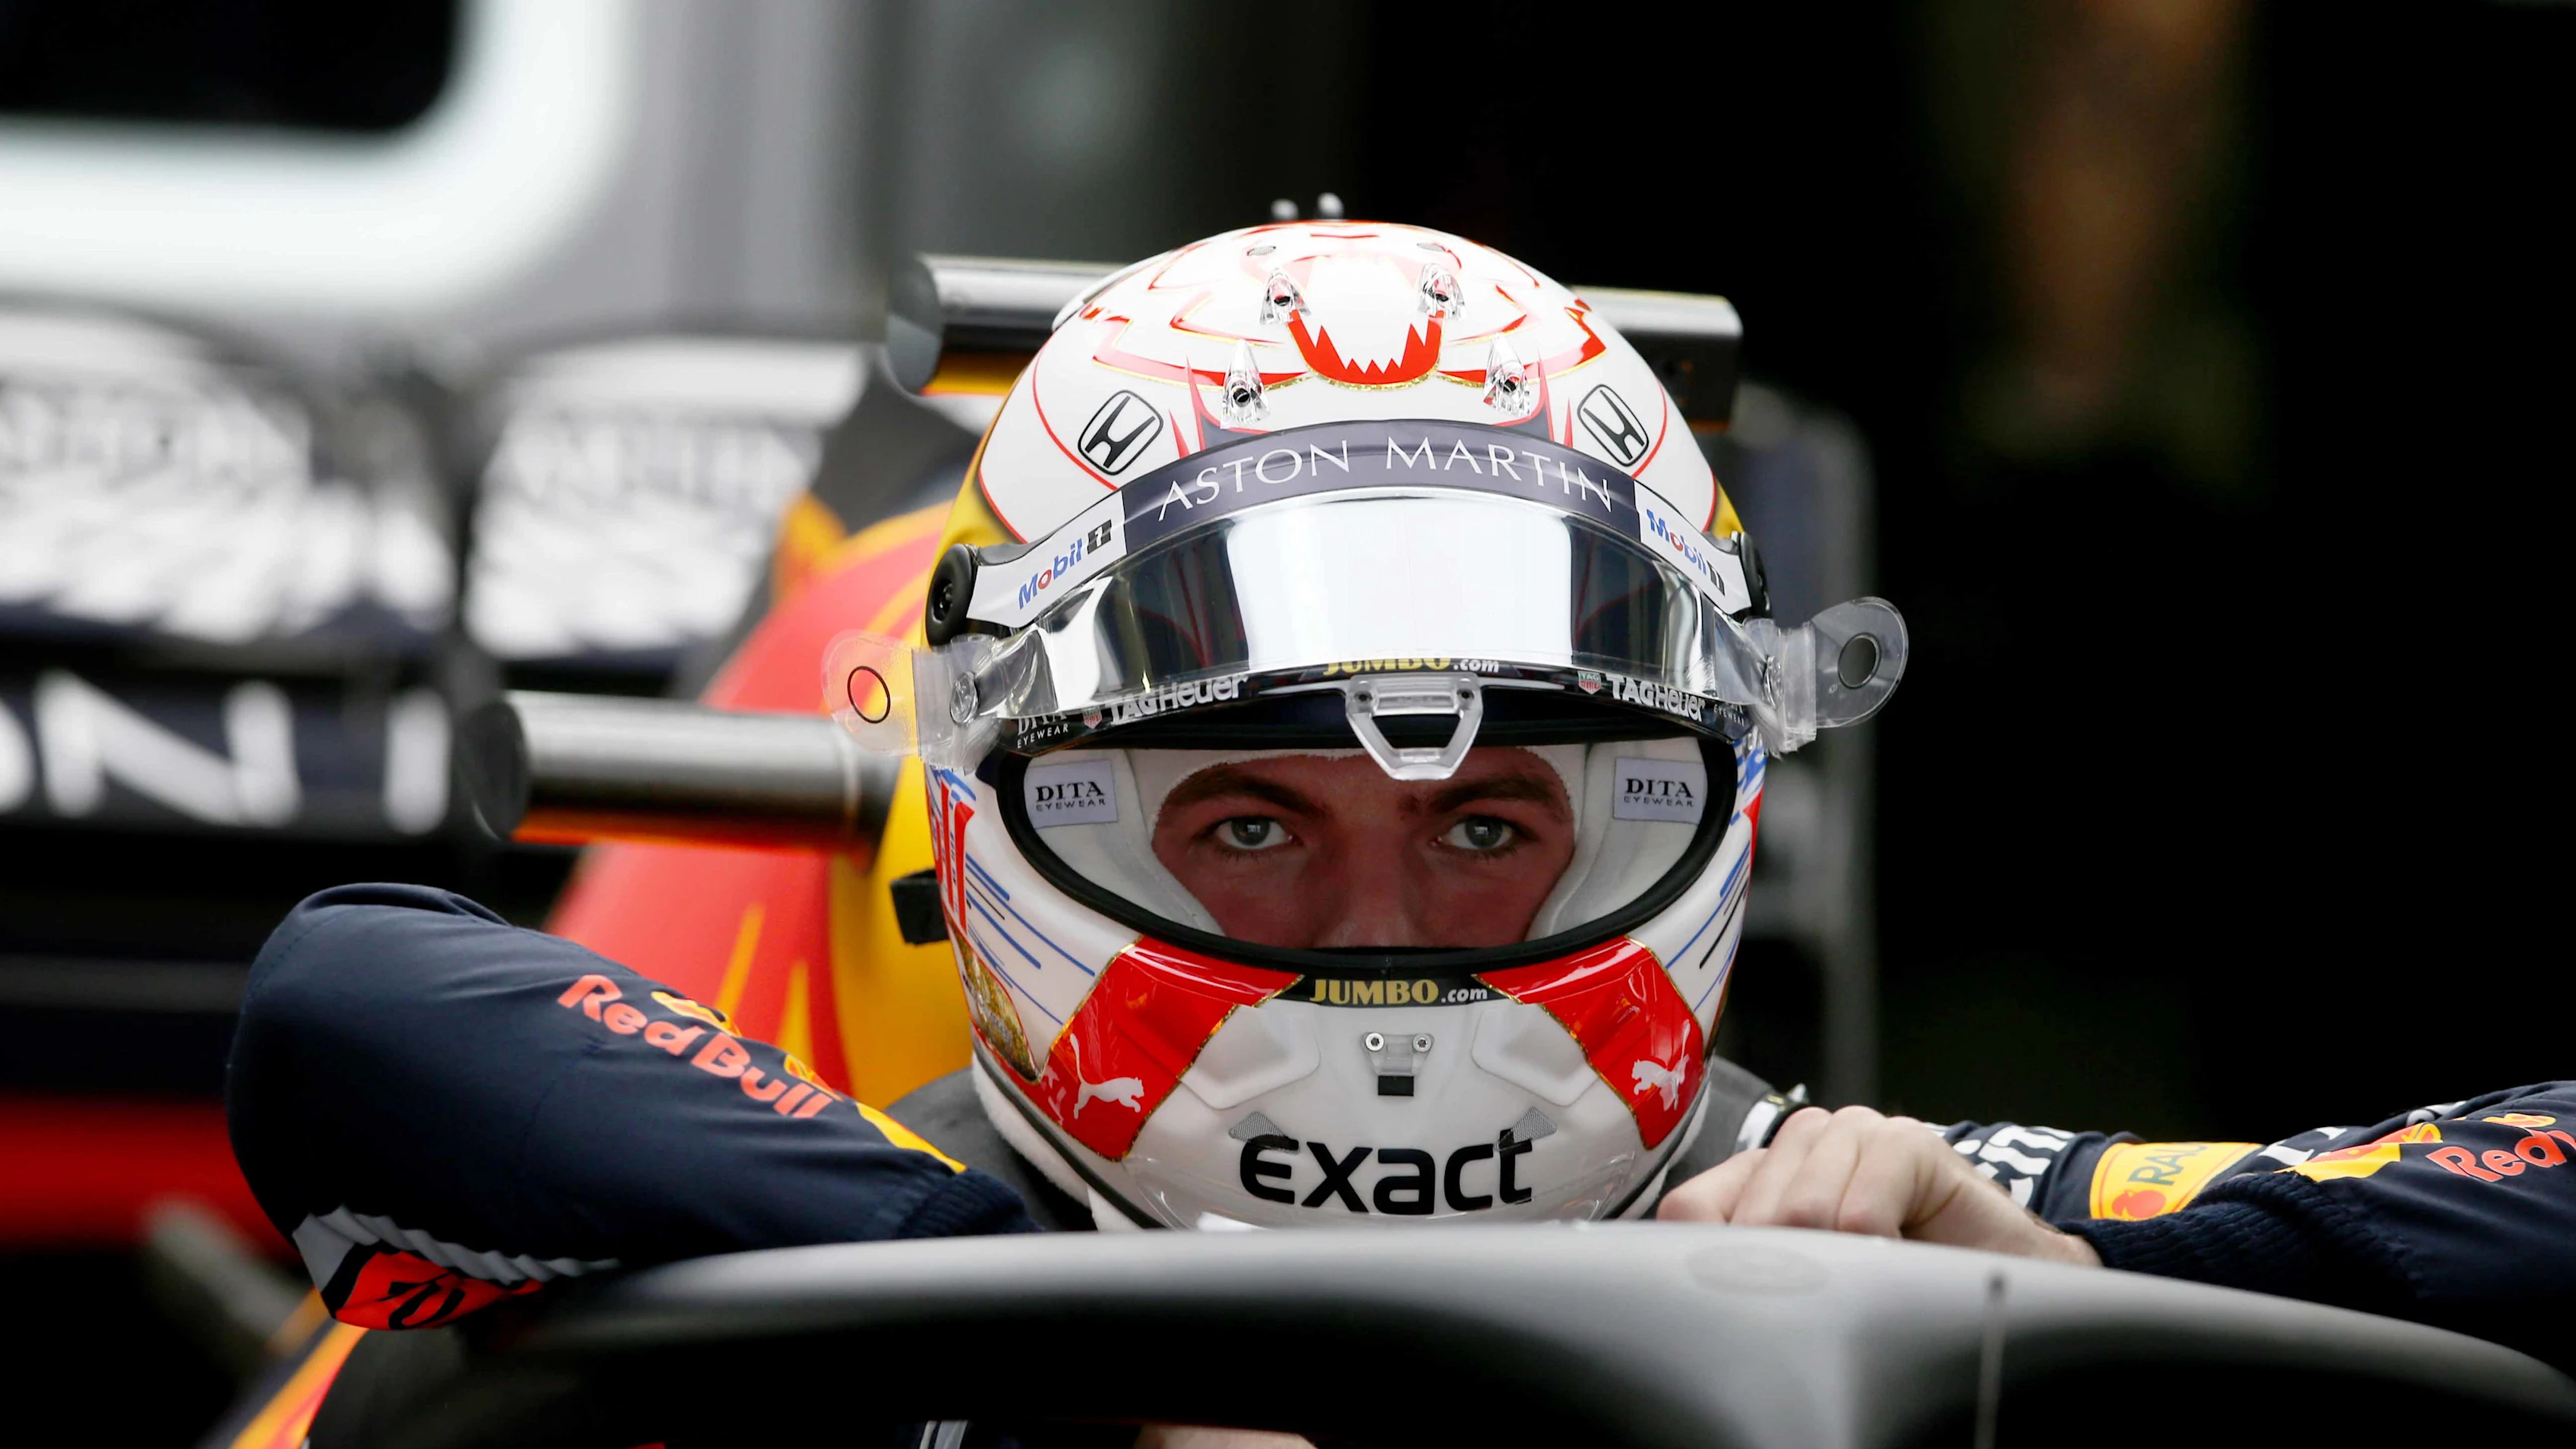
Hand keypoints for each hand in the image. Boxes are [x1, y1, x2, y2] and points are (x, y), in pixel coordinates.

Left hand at [1657, 1106, 2100, 1266]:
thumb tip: (1698, 1293)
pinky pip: (1862, 1209)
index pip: (1691, 1209)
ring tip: (1877, 1280)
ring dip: (1844, 1265)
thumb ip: (1761, 1262)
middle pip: (1753, 1216)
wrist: (2006, 1268)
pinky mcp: (1906, 1141)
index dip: (1712, 1259)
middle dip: (1791, 1270)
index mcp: (1765, 1173)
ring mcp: (1853, 1132)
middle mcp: (1801, 1143)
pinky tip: (1903, 1259)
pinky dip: (1881, 1250)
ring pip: (1805, 1212)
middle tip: (1835, 1298)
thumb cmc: (1906, 1274)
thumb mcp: (1820, 1273)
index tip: (1747, 1306)